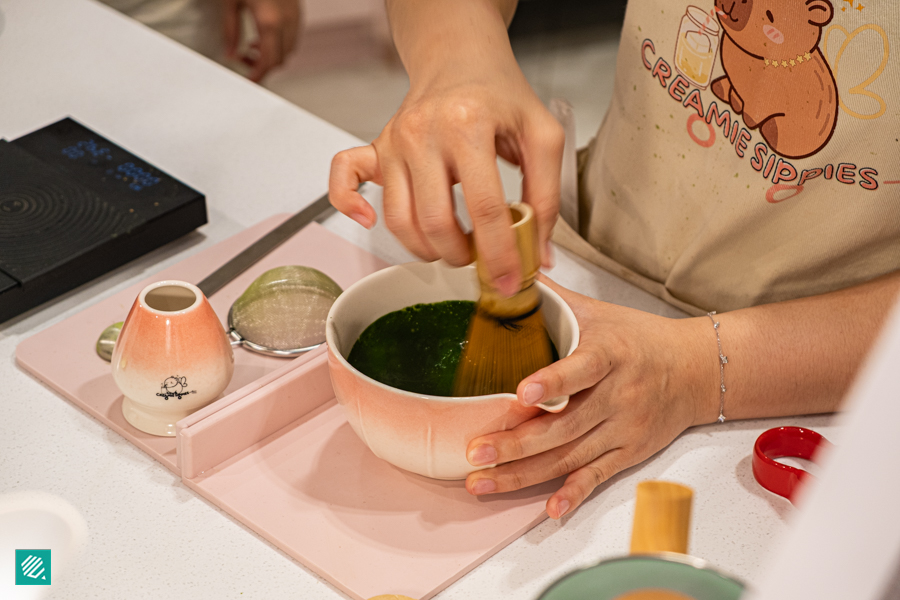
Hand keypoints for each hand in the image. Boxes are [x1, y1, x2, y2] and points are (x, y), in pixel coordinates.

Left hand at [223, 0, 300, 81]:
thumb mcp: (232, 2)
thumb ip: (230, 31)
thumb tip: (230, 54)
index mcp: (269, 22)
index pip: (268, 62)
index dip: (258, 75)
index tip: (250, 81)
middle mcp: (286, 22)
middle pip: (279, 60)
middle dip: (263, 67)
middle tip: (244, 61)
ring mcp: (294, 17)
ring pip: (289, 51)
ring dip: (272, 55)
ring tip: (253, 47)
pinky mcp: (297, 12)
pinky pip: (293, 38)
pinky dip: (280, 45)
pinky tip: (266, 35)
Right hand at [329, 3, 563, 296]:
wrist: (460, 57)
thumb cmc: (500, 95)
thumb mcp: (541, 135)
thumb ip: (547, 195)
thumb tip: (539, 253)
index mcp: (468, 125)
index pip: (485, 207)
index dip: (499, 253)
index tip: (510, 281)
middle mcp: (423, 132)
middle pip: (435, 221)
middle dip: (461, 256)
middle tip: (479, 260)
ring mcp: (394, 141)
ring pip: (397, 218)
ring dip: (425, 248)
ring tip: (451, 248)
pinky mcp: (375, 147)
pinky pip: (342, 178)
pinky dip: (348, 205)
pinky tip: (369, 222)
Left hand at [464, 275, 718, 517]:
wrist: (696, 370)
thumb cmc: (639, 338)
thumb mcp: (598, 311)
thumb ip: (553, 298)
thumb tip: (510, 273)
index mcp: (609, 355)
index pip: (580, 369)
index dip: (552, 381)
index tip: (522, 391)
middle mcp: (618, 396)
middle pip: (564, 425)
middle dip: (516, 442)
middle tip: (476, 450)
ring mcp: (623, 429)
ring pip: (570, 456)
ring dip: (524, 474)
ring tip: (482, 481)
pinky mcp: (628, 453)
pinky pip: (597, 477)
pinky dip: (573, 494)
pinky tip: (549, 509)